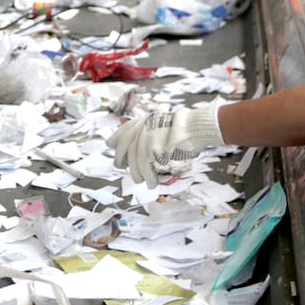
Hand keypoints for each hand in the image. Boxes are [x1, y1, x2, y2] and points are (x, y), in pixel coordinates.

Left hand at [107, 104, 225, 187]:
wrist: (194, 127)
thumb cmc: (185, 130)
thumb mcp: (164, 125)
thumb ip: (151, 132)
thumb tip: (144, 148)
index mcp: (145, 121)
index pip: (125, 130)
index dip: (116, 138)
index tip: (109, 145)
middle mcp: (142, 128)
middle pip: (125, 147)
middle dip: (121, 158)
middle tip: (122, 168)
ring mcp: (146, 138)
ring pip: (135, 161)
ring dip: (137, 173)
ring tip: (142, 181)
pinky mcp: (152, 149)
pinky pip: (147, 167)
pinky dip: (149, 177)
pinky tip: (152, 183)